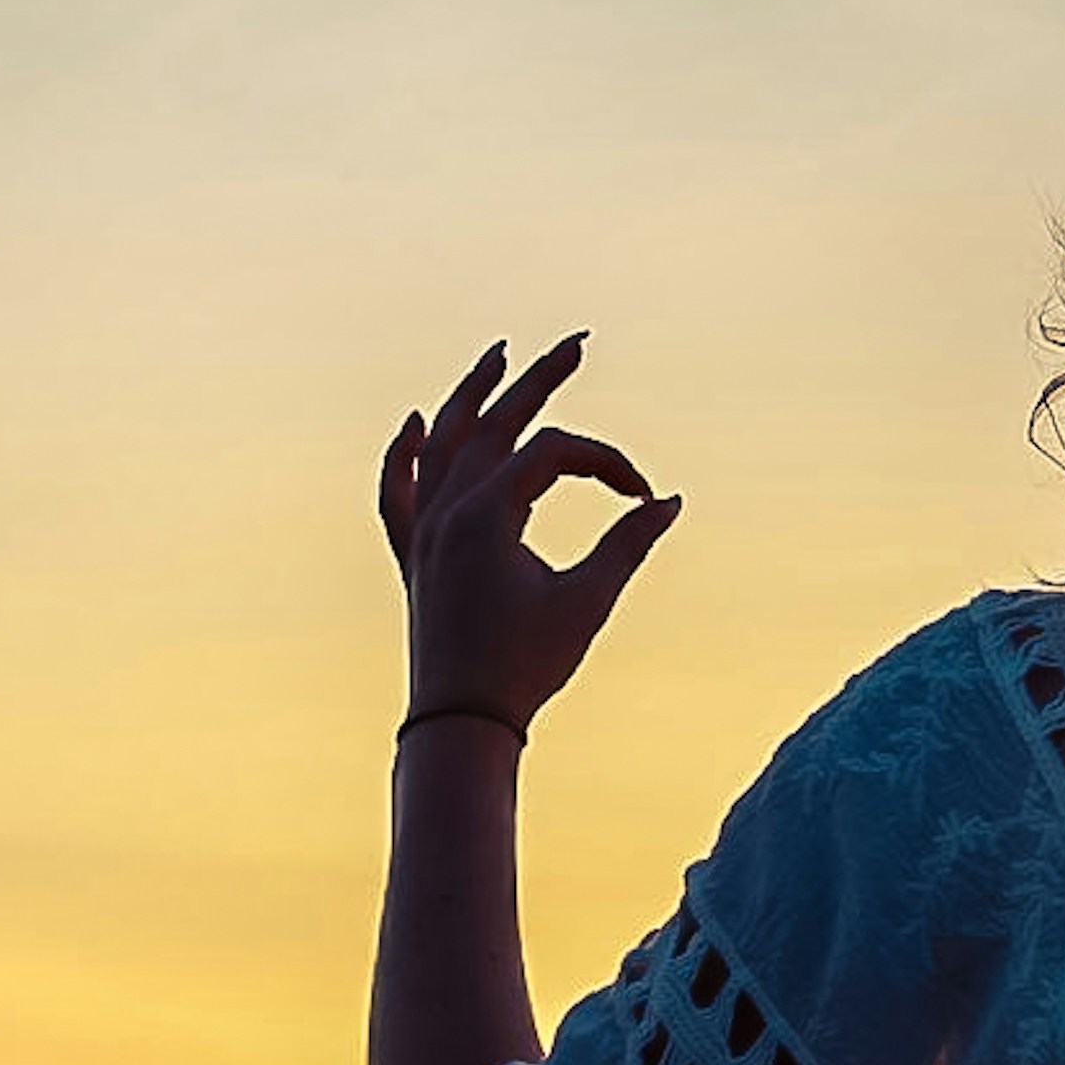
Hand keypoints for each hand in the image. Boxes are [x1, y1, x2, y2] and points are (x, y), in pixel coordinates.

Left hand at [377, 331, 681, 733]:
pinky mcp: (414, 557)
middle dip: (539, 379)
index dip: (606, 462)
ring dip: (470, 395)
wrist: (463, 722)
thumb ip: (627, 543)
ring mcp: (425, 531)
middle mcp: (448, 509)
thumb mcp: (587, 600)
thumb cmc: (526, 664)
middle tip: (576, 341)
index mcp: (488, 512)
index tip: (643, 496)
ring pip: (442, 443)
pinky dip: (403, 456)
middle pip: (496, 422)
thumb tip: (666, 502)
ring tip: (497, 355)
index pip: (553, 453)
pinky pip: (398, 494)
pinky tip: (414, 425)